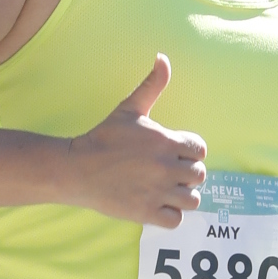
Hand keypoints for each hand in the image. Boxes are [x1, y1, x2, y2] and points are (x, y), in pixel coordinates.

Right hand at [66, 55, 206, 227]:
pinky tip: (157, 205)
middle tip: (167, 173)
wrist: (77, 168)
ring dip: (182, 196)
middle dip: (187, 174)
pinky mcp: (146, 213)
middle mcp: (166, 168)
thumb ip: (152, 85)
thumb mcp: (130, 108)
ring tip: (166, 190)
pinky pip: (176, 220)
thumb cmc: (104, 137)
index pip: (200, 150)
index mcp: (167, 141)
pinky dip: (171, 215)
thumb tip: (163, 58)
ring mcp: (157, 192)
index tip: (173, 153)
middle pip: (199, 175)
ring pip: (193, 200)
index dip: (189, 151)